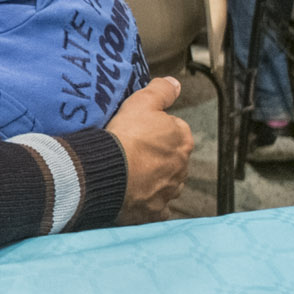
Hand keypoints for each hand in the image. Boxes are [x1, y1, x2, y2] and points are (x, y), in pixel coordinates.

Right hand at [106, 77, 192, 223]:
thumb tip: (175, 84)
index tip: (139, 130)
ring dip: (153, 179)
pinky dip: (148, 203)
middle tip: (132, 151)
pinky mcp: (156, 210)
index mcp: (182, 139)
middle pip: (171, 158)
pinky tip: (135, 197)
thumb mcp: (142, 102)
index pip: (175, 130)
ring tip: (130, 173)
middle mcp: (182, 166)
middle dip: (156, 155)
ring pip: (165, 182)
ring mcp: (170, 190)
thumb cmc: (126, 135)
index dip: (155, 129)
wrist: (110, 170)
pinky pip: (156, 207)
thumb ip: (161, 91)